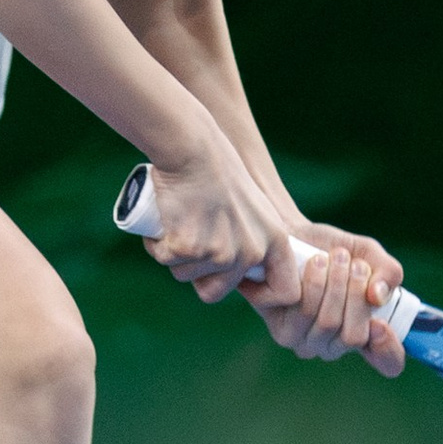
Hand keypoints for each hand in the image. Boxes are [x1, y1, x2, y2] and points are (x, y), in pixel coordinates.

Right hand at [140, 128, 295, 302]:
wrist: (193, 148)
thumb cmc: (218, 170)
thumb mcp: (254, 209)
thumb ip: (254, 238)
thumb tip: (242, 271)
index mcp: (275, 241)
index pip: (286, 292)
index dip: (262, 295)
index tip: (240, 284)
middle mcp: (251, 252)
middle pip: (215, 292)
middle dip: (196, 274)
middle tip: (190, 241)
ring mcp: (220, 253)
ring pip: (185, 275)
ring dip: (174, 256)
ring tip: (179, 220)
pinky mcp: (189, 248)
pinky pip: (164, 260)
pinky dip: (156, 244)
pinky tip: (163, 220)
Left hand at [249, 222, 407, 379]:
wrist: (290, 236)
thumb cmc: (332, 250)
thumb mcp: (368, 254)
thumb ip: (386, 272)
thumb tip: (378, 297)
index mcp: (365, 334)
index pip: (388, 362)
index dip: (390, 349)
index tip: (382, 322)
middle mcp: (338, 346)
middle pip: (354, 336)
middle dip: (357, 293)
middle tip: (355, 263)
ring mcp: (310, 344)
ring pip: (330, 323)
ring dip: (336, 283)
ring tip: (335, 256)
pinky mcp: (285, 334)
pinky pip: (305, 313)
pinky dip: (314, 282)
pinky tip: (314, 263)